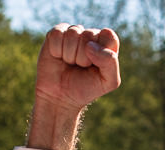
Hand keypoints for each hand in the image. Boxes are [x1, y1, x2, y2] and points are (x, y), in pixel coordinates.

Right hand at [28, 25, 119, 149]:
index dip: (100, 50)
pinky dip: (57, 50)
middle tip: (79, 70)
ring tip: (69, 66)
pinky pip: (57, 34)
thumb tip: (91, 46)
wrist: (60, 100)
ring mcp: (71, 35)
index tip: (94, 65)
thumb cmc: (86, 91)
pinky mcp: (54, 36)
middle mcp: (89, 37)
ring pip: (73, 33)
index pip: (107, 35)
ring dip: (70, 55)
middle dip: (83, 57)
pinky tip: (59, 60)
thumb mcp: (109, 82)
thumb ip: (110, 62)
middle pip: (88, 34)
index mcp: (106, 44)